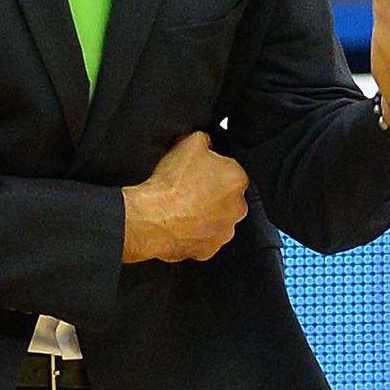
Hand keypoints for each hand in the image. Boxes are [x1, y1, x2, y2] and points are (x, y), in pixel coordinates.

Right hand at [121, 129, 247, 263]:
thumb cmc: (171, 184)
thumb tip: (206, 141)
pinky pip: (204, 239)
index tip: (198, 172)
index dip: (213, 170)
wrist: (151, 218)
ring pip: (217, 220)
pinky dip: (194, 234)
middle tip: (189, 190)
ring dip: (204, 215)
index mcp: (237, 179)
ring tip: (182, 208)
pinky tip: (179, 224)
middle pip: (227, 197)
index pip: (231, 171)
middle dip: (212, 194)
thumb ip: (205, 139)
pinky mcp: (209, 250)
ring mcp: (224, 231)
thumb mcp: (189, 143)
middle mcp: (237, 207)